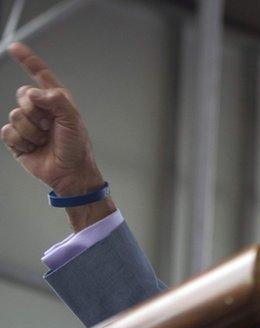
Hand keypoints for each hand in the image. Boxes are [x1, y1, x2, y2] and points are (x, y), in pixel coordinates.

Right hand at [1, 43, 114, 230]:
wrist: (70, 173)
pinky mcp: (17, 139)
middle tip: (50, 127)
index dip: (28, 60)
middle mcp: (41, 109)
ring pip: (15, 115)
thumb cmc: (76, 147)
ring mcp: (28, 124)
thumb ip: (55, 101)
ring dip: (31, 130)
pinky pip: (7, 131)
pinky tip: (34, 148)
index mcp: (56, 100)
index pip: (40, 75)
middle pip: (22, 95)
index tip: (15, 47)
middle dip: (35, 112)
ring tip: (45, 140)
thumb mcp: (72, 120)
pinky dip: (22, 141)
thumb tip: (32, 92)